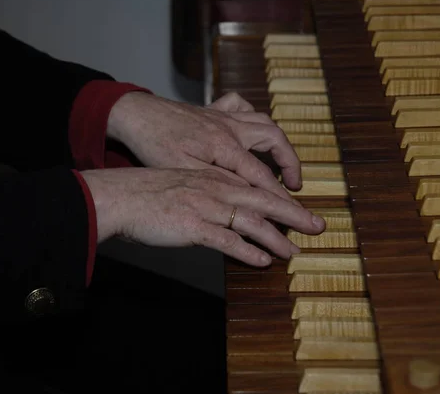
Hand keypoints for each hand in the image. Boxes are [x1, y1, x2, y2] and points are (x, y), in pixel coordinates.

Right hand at [81, 168, 324, 265]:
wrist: (121, 196)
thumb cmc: (151, 192)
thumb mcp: (186, 183)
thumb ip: (211, 193)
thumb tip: (230, 211)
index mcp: (216, 178)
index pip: (258, 188)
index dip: (283, 201)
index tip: (302, 212)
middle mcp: (217, 189)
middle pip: (265, 201)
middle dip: (295, 215)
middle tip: (317, 227)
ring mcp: (207, 207)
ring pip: (252, 222)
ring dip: (277, 239)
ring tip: (294, 252)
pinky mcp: (194, 227)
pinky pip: (228, 241)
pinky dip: (249, 252)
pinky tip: (263, 261)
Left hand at [106, 92, 300, 201]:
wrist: (134, 114)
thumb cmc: (154, 144)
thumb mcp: (183, 171)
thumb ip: (218, 183)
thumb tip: (247, 196)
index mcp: (225, 144)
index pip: (261, 174)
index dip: (280, 195)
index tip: (295, 213)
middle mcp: (230, 126)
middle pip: (274, 140)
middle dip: (290, 162)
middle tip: (296, 185)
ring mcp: (222, 115)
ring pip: (263, 121)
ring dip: (278, 141)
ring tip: (282, 161)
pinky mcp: (212, 111)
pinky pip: (240, 106)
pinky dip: (251, 116)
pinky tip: (251, 128)